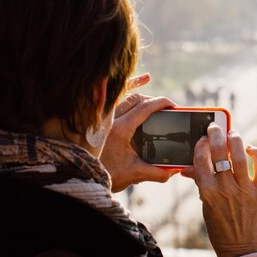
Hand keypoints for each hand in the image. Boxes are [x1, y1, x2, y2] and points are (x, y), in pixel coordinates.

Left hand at [100, 74, 178, 191]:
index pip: (145, 107)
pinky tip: (141, 80)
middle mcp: (110, 119)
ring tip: (154, 94)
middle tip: (167, 108)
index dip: (162, 103)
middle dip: (154, 101)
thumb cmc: (105, 174)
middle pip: (137, 99)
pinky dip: (128, 87)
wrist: (82, 176)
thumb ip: (156, 172)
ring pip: (124, 96)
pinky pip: (114, 98)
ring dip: (141, 94)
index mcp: (121, 129)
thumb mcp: (134, 174)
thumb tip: (174, 170)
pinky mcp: (99, 119)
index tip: (174, 105)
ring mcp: (103, 117)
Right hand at [181, 124, 256, 256]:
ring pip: (241, 154)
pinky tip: (251, 150)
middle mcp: (225, 188)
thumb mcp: (205, 206)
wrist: (242, 250)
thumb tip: (187, 168)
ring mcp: (245, 189)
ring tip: (233, 135)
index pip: (200, 160)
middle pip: (220, 152)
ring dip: (236, 139)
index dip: (200, 144)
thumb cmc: (220, 228)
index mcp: (207, 192)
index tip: (202, 138)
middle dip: (216, 134)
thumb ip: (199, 184)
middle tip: (215, 127)